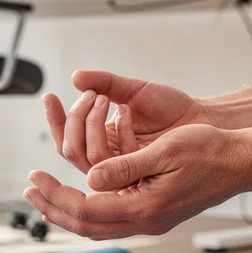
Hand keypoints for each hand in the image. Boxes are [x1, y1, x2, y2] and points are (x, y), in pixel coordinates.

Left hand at [24, 125, 251, 239]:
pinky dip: (88, 211)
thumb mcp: (165, 151)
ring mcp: (150, 222)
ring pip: (97, 227)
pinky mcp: (154, 215)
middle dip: (53, 208)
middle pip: (86, 226)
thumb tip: (88, 179)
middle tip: (30, 190)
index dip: (55, 195)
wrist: (240, 162)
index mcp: (145, 207)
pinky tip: (79, 196)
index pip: (85, 209)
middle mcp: (145, 221)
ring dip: (68, 212)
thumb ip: (124, 167)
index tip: (35, 178)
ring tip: (45, 195)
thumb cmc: (209, 151)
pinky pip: (111, 222)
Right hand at [43, 70, 214, 173]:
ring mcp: (124, 169)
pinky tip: (127, 110)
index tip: (49, 96)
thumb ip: (105, 82)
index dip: (55, 120)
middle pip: (71, 151)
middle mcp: (109, 158)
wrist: (203, 120)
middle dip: (72, 121)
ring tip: (103, 97)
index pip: (66, 139)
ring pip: (89, 158)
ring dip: (91, 123)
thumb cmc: (172, 107)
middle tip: (88, 95)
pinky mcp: (140, 175)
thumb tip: (76, 78)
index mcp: (101, 141)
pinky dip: (118, 129)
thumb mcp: (134, 89)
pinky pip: (116, 160)